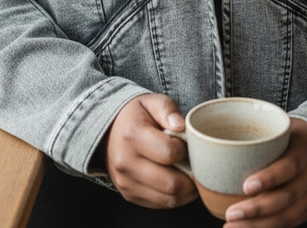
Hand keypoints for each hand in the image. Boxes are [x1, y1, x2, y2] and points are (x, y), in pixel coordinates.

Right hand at [105, 93, 197, 207]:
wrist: (109, 130)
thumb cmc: (136, 115)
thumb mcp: (151, 101)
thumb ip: (168, 109)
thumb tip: (182, 126)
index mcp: (132, 136)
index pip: (169, 153)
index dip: (185, 149)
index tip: (187, 143)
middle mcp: (126, 163)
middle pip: (171, 183)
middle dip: (191, 176)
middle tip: (197, 163)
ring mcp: (126, 182)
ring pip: (168, 199)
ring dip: (187, 190)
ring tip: (191, 173)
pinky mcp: (129, 194)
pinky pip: (160, 204)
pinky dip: (175, 196)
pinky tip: (179, 181)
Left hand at [224, 118, 306, 226]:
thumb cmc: (297, 136)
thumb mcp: (286, 126)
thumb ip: (261, 131)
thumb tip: (218, 133)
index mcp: (305, 148)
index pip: (290, 166)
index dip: (270, 178)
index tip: (245, 186)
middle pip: (286, 197)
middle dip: (257, 209)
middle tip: (231, 214)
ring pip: (287, 217)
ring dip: (258, 226)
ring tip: (231, 227)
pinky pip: (289, 224)